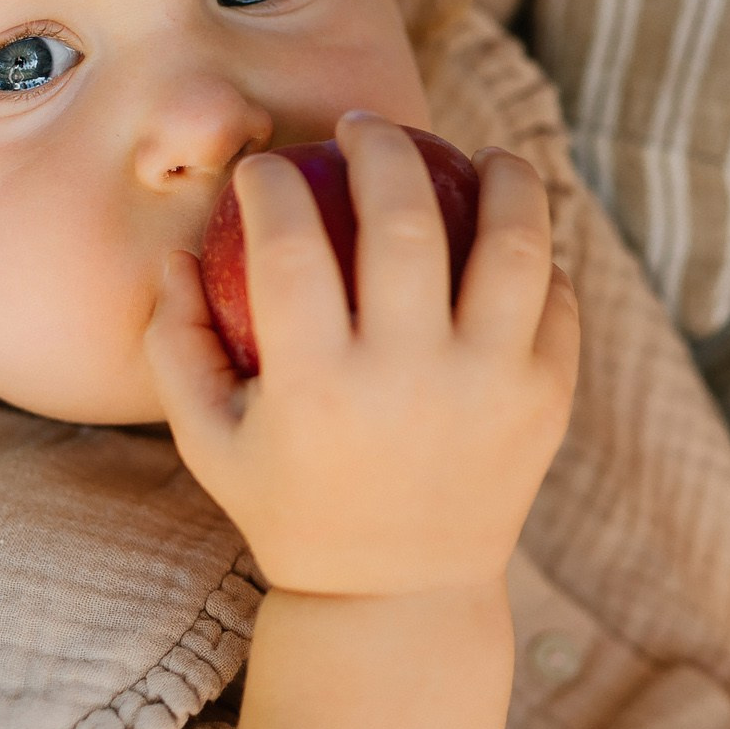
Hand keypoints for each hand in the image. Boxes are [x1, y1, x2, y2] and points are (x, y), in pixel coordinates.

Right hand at [146, 114, 578, 597]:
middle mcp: (411, 379)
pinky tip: (514, 235)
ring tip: (479, 155)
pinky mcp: (547, 403)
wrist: (398, 598)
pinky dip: (540, 260)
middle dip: (382, 148)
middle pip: (405, 219)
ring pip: (515, 244)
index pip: (291, 246)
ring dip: (502, 179)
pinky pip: (556, 303)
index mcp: (318, 387)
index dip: (273, 187)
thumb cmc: (291, 508)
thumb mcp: (210, 442)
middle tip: (364, 129)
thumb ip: (176, 345)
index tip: (269, 168)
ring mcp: (490, 389)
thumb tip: (173, 248)